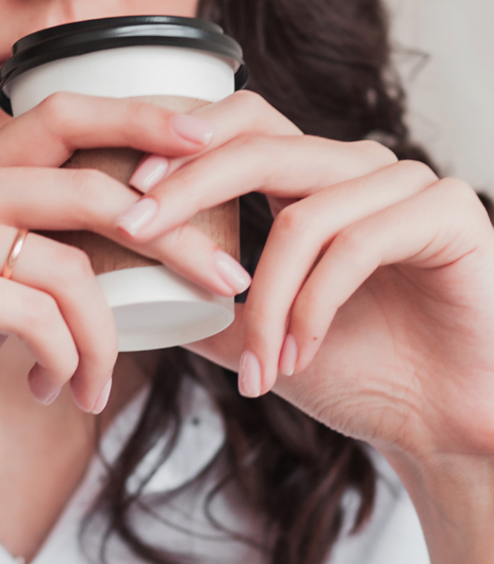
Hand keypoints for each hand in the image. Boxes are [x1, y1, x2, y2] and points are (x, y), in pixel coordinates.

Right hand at [0, 94, 247, 483]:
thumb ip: (46, 259)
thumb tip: (137, 251)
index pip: (64, 119)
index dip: (141, 121)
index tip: (209, 143)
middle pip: (89, 187)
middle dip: (174, 238)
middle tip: (222, 284)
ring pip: (71, 269)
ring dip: (105, 343)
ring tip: (94, 389)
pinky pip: (36, 316)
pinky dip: (65, 362)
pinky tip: (53, 392)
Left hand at [118, 91, 493, 464]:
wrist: (437, 422)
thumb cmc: (361, 376)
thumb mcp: (261, 341)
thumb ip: (206, 311)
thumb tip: (135, 296)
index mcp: (318, 185)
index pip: (244, 131)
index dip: (181, 150)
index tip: (126, 200)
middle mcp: (360, 172)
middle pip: (260, 146)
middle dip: (188, 189)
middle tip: (137, 232)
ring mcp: (406, 186)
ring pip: (303, 219)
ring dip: (266, 304)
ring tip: (258, 368)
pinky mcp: (446, 213)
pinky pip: (355, 246)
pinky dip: (314, 309)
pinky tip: (301, 357)